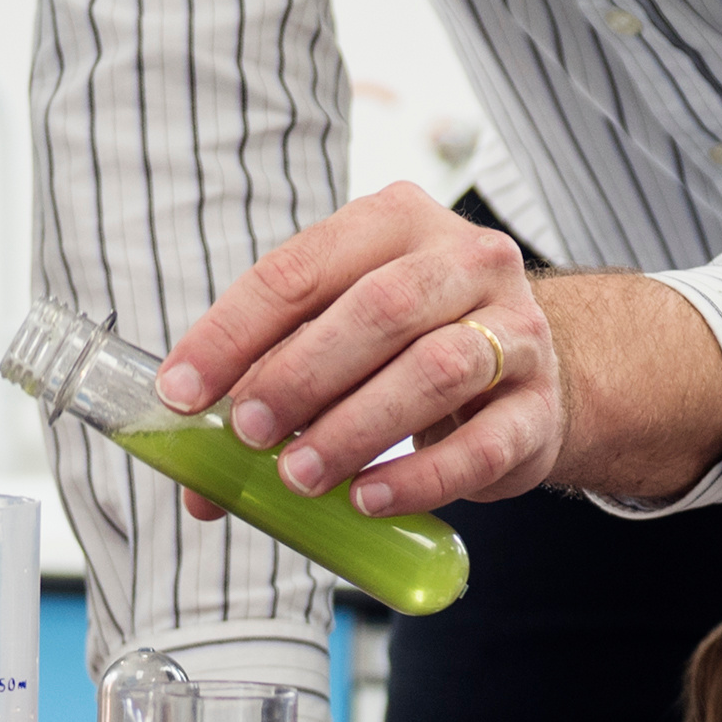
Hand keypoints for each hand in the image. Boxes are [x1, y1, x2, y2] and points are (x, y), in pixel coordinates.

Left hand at [156, 183, 560, 518]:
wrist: (533, 371)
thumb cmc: (412, 345)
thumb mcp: (337, 338)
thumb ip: (268, 388)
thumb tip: (199, 481)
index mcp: (395, 221)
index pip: (301, 268)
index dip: (232, 332)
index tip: (181, 391)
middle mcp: (465, 260)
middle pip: (380, 308)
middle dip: (300, 375)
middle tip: (246, 433)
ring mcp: (516, 330)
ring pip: (436, 369)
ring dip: (355, 428)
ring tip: (299, 476)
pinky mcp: (539, 407)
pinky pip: (482, 445)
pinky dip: (417, 480)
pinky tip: (367, 500)